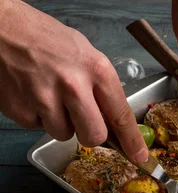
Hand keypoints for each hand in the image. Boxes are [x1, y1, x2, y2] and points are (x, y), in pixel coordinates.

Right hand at [0, 0, 147, 161]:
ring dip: (59, 122)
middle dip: (88, 134)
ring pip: (64, 135)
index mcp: (95, 68)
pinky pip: (39, 128)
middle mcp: (73, 84)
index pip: (120, 115)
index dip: (132, 142)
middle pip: (94, 136)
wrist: (1, 26)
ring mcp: (45, 98)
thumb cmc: (43, 39)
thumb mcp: (83, 53)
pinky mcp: (22, 109)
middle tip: (78, 117)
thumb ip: (100, 87)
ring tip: (48, 94)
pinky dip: (36, 116)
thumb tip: (114, 122)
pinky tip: (31, 93)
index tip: (140, 158)